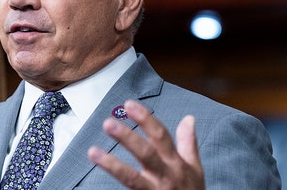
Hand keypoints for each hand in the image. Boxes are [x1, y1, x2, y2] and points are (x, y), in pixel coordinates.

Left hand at [87, 100, 203, 189]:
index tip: (129, 104)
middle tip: (108, 123)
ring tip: (92, 152)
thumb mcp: (194, 168)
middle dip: (128, 138)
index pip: (160, 136)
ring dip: (112, 165)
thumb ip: (188, 143)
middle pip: (146, 154)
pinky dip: (114, 186)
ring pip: (131, 178)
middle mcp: (165, 176)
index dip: (145, 120)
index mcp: (175, 163)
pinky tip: (95, 184)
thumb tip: (188, 118)